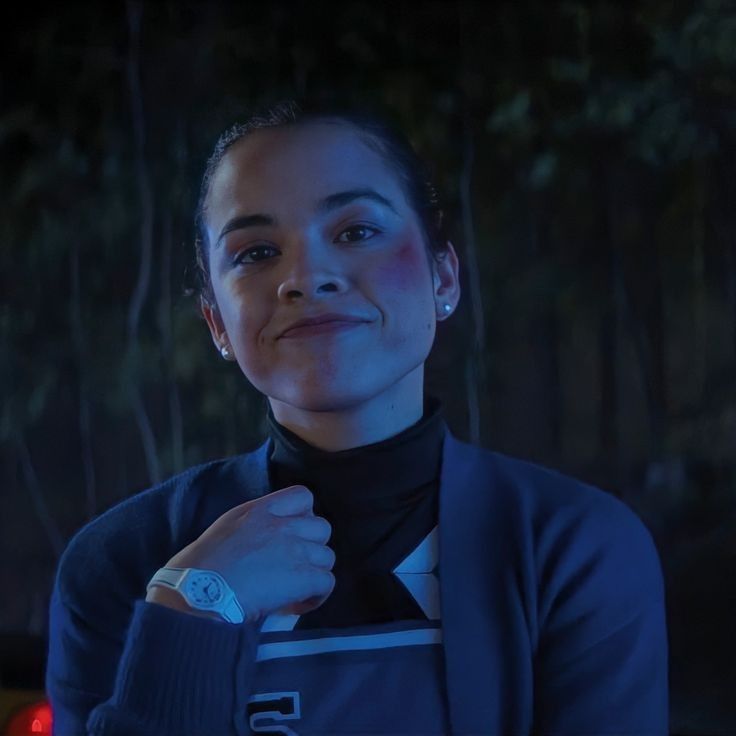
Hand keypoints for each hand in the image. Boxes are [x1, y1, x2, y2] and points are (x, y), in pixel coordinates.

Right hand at [164, 485, 335, 622]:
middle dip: (313, 547)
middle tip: (295, 565)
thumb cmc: (197, 568)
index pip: (302, 496)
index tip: (294, 533)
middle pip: (322, 528)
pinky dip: (317, 596)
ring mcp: (295, 550)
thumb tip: (260, 545)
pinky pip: (327, 582)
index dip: (305, 516)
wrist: (197, 594)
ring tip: (296, 589)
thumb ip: (250, 528)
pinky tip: (297, 605)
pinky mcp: (303, 577)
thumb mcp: (225, 529)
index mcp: (260, 511)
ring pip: (328, 557)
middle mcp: (282, 526)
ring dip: (315, 573)